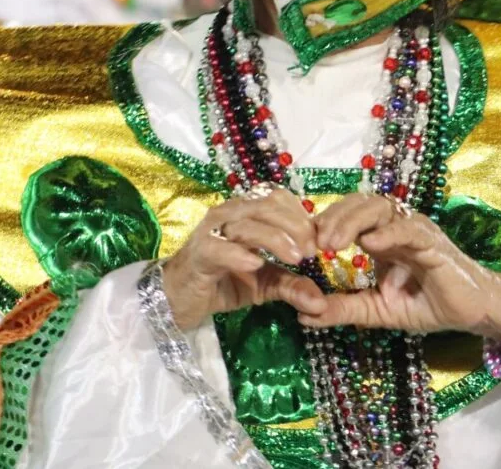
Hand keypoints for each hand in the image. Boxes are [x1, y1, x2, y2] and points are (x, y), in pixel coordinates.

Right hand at [161, 188, 324, 331]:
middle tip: (311, 252)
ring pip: (247, 224)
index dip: (302, 216)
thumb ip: (291, 285)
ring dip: (275, 239)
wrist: (180, 298)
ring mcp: (212, 231)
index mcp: (246, 212)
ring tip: (295, 258)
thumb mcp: (264, 285)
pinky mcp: (198, 253)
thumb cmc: (223, 282)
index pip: (278, 198)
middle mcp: (229, 214)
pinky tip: (256, 265)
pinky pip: (219, 248)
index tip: (319, 242)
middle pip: (267, 206)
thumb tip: (320, 302)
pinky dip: (239, 254)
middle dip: (295, 226)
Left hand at [301, 195, 500, 346]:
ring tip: (333, 242)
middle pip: (359, 204)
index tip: (301, 244)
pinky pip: (409, 229)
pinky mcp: (434, 242)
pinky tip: (370, 243)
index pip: (347, 216)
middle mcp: (396, 227)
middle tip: (314, 242)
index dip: (324, 224)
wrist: (473, 313)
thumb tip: (303, 315)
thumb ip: (344, 309)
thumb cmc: (429, 305)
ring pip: (380, 208)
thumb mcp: (378, 310)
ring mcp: (415, 231)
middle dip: (333, 218)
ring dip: (353, 221)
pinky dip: (389, 233)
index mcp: (380, 238)